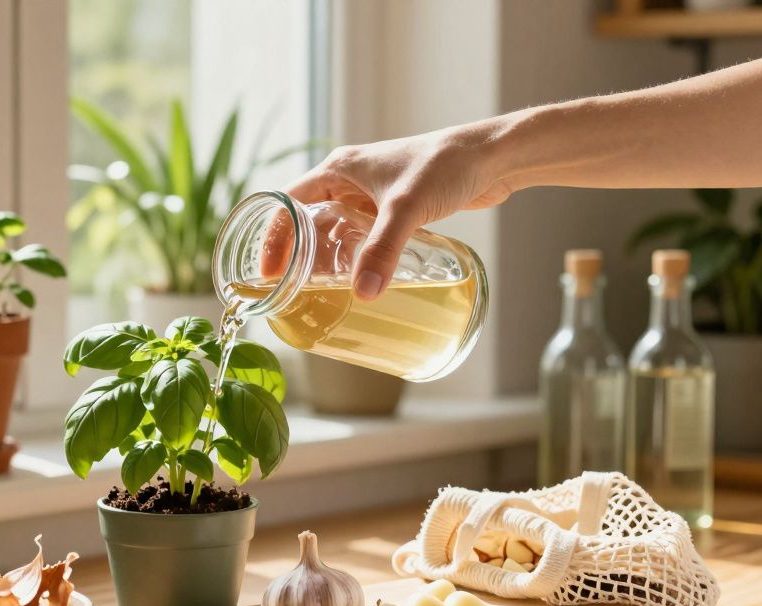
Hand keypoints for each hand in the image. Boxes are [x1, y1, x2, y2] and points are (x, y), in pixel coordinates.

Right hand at [280, 128, 513, 298]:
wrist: (492, 157)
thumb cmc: (445, 166)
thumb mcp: (406, 209)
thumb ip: (383, 250)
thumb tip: (363, 293)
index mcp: (339, 169)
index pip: (289, 203)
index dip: (274, 237)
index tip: (269, 271)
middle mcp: (349, 179)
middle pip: (308, 219)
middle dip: (297, 253)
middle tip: (290, 288)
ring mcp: (372, 194)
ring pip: (335, 229)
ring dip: (326, 256)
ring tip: (318, 289)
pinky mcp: (394, 207)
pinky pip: (362, 234)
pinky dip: (354, 254)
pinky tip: (357, 277)